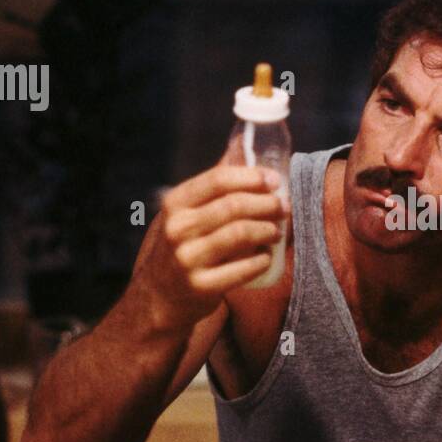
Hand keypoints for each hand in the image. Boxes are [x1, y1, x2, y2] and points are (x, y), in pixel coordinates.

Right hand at [138, 162, 286, 331]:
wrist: (157, 297)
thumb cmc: (182, 247)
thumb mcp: (184, 213)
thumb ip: (212, 186)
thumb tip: (242, 144)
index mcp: (175, 204)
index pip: (218, 180)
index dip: (251, 177)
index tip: (274, 180)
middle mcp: (177, 228)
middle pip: (234, 206)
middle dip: (267, 204)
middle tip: (283, 207)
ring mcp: (187, 258)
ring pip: (241, 234)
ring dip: (268, 229)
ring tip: (277, 231)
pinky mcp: (201, 286)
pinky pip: (244, 268)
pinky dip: (262, 260)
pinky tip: (266, 256)